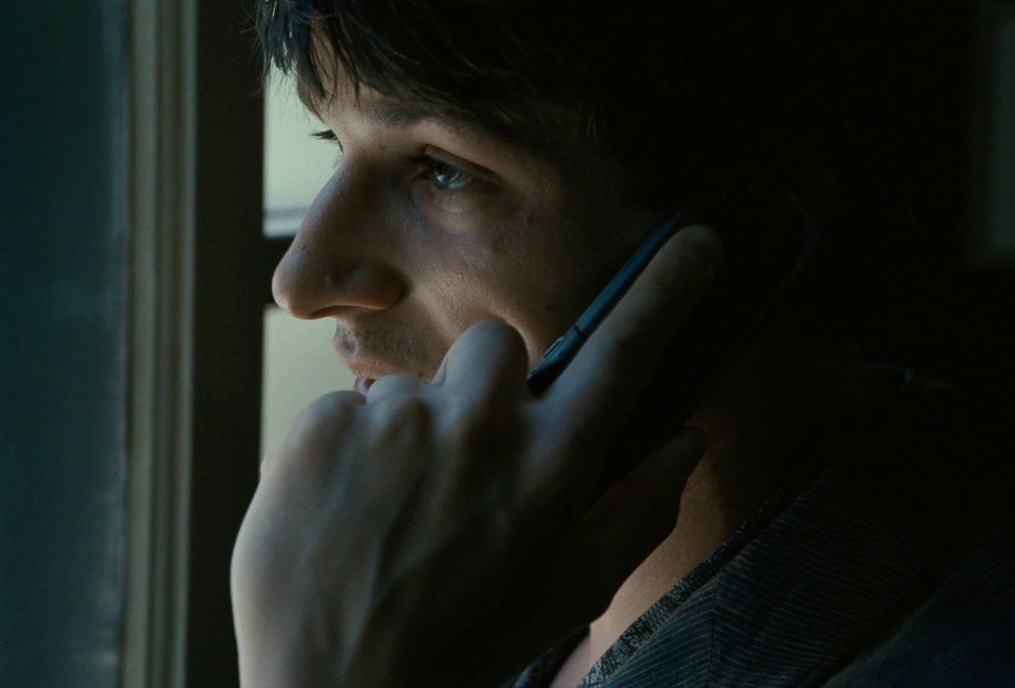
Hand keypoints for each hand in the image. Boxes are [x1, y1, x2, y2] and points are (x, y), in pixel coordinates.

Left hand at [231, 225, 722, 686]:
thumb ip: (639, 509)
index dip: (667, 290)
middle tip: (467, 459)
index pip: (625, 353)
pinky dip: (348, 455)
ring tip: (395, 513)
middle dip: (488, 386)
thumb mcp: (573, 590)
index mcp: (552, 465)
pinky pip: (346, 411)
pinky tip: (348, 514)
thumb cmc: (471, 643)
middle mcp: (478, 426)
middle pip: (497, 346)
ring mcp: (393, 423)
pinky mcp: (318, 429)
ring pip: (413, 388)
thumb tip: (686, 441)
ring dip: (412, 435)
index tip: (696, 241)